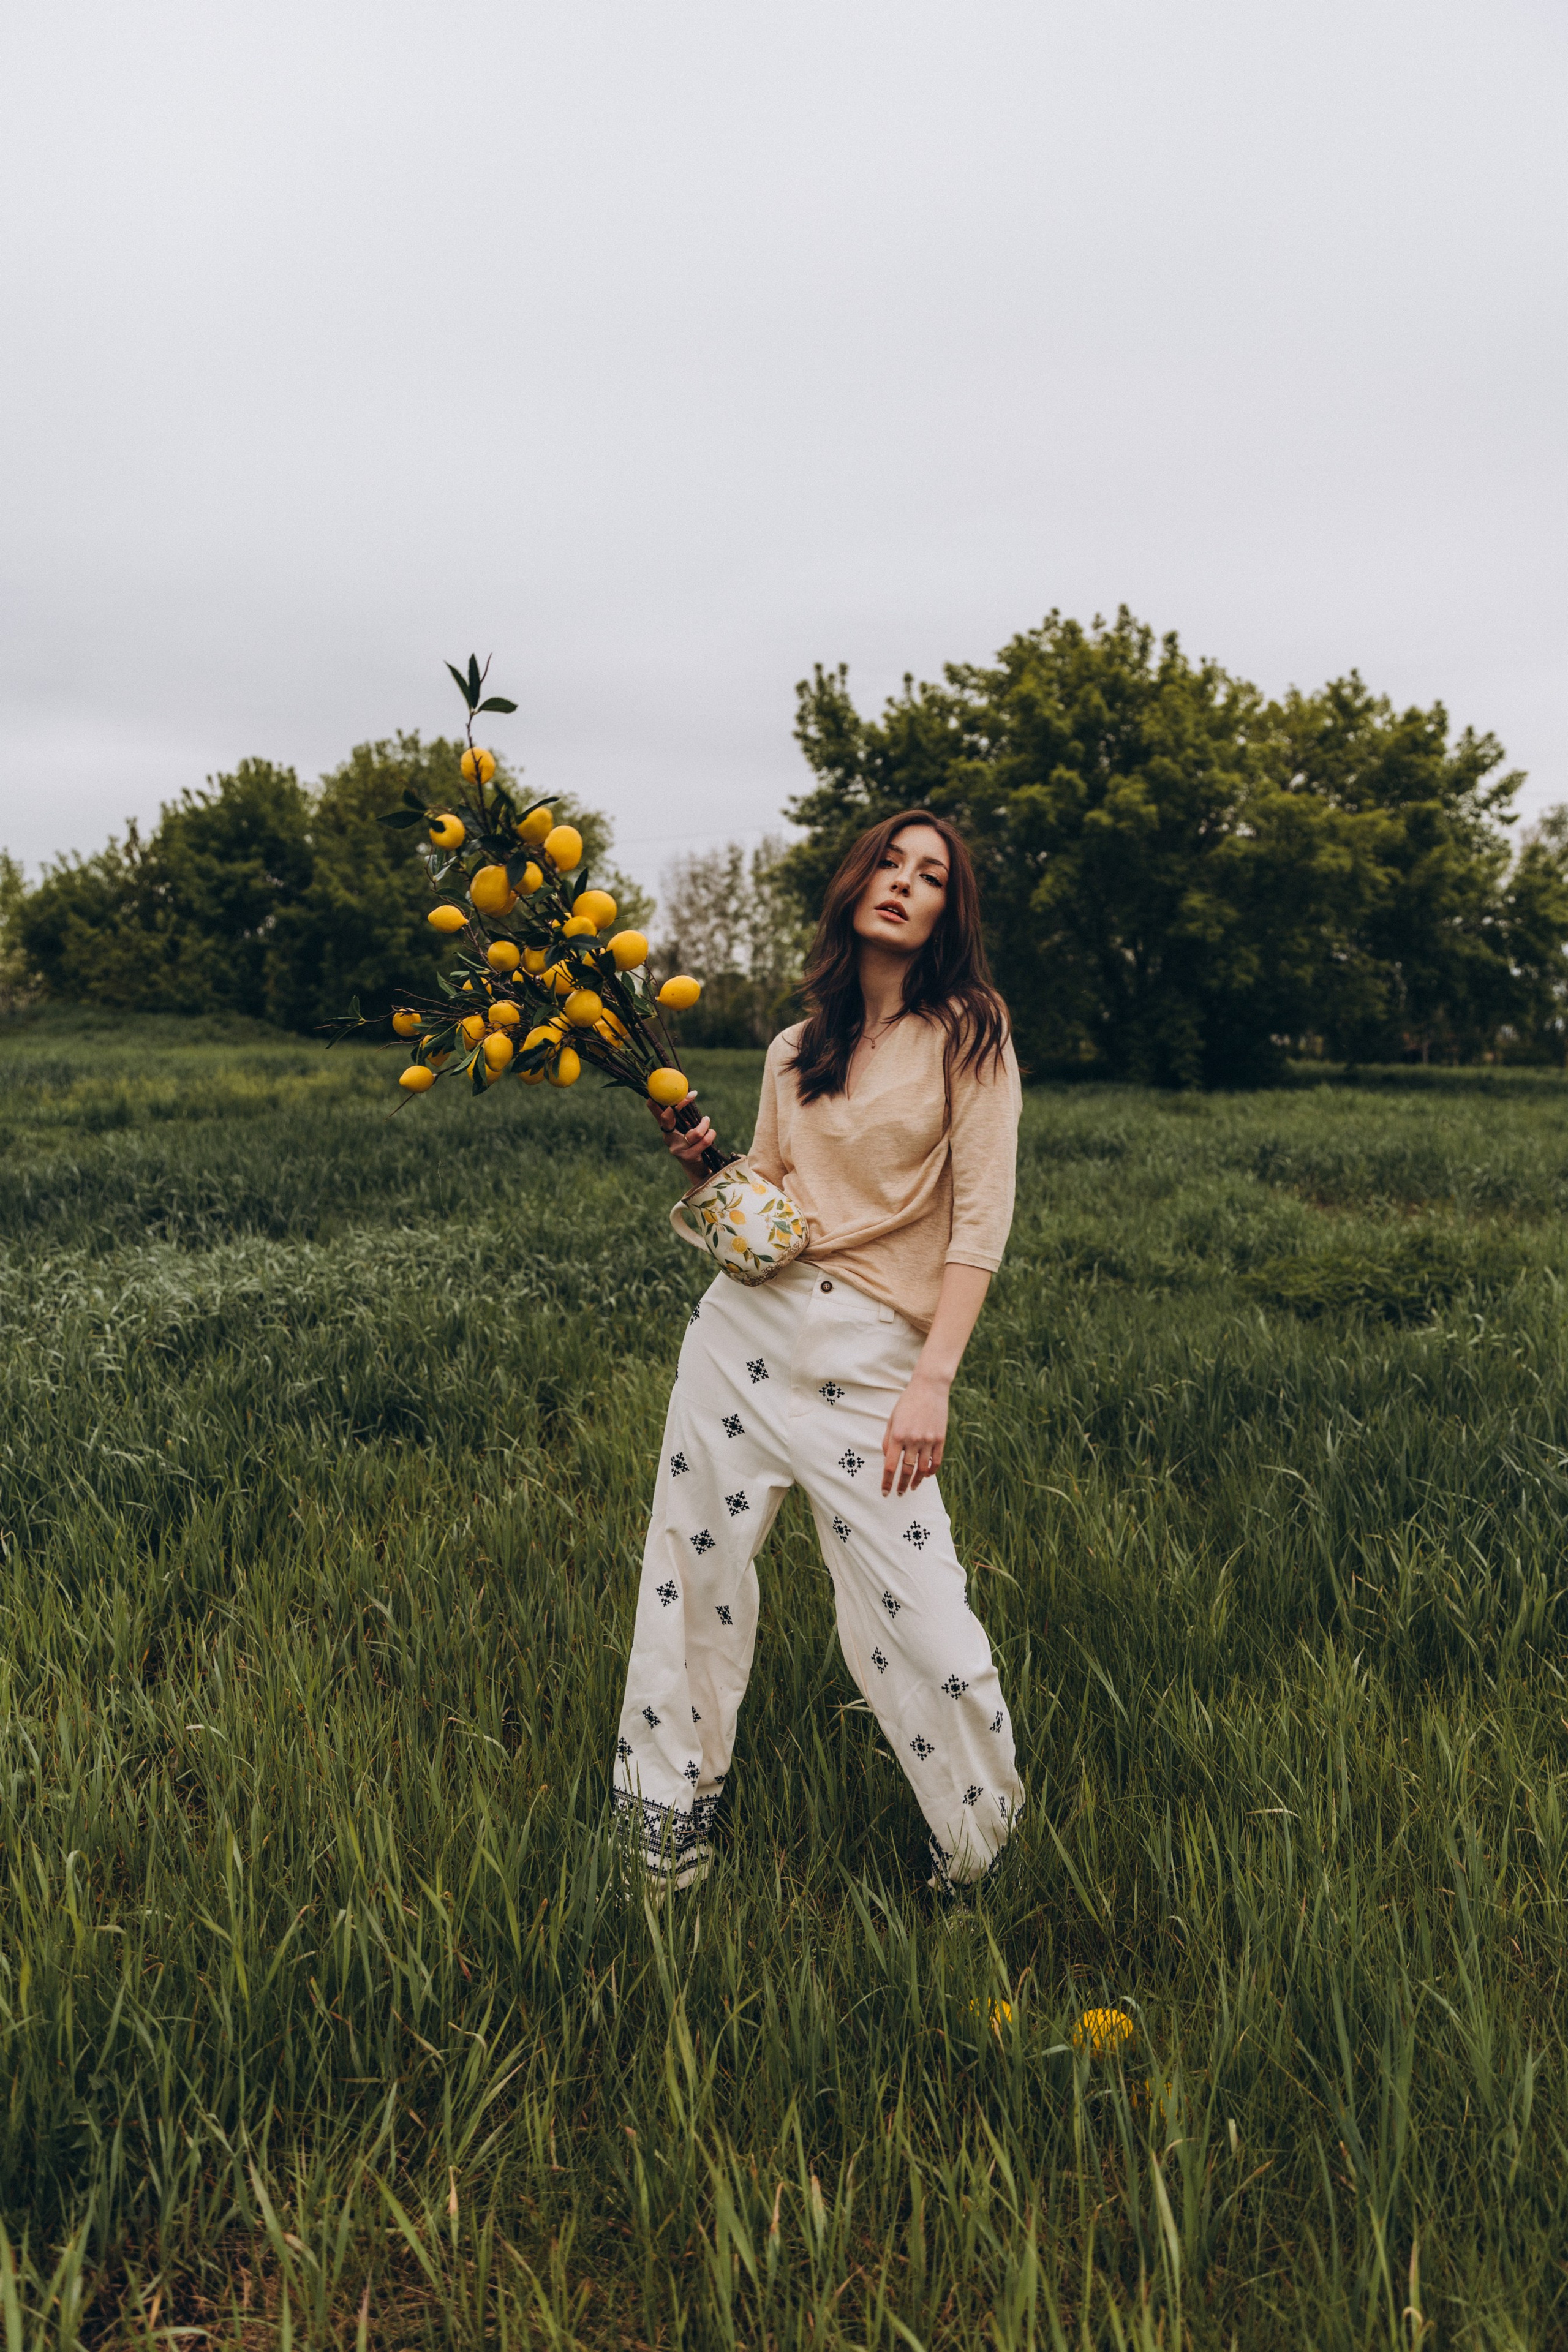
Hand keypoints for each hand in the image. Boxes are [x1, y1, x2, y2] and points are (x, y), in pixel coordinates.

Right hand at [649, 1090, 716, 1177]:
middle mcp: (668, 1138)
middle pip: (667, 1118)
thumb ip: (677, 1113)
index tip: (666, 1087)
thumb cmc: (690, 1142)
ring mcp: (677, 1149)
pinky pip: (704, 1141)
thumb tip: (676, 1092)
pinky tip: (711, 1132)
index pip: (657, 1111)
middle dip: (680, 1104)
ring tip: (707, 1120)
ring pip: (694, 1133)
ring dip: (704, 1124)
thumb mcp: (683, 1126)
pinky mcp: (688, 1157)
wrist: (695, 1167)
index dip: (658, 1099)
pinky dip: (710, 1134)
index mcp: (665, 1128)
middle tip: (691, 1094)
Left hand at [882, 1371, 949, 1494]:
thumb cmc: (907, 1403)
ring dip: (916, 1481)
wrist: (929, 1388)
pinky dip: (931, 1471)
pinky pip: (936, 1461)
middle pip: (906, 1471)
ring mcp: (928, 1440)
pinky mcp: (940, 1439)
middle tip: (899, 1494)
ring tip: (912, 1487)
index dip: (886, 1481)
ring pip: (921, 1469)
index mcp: (897, 1436)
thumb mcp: (892, 1419)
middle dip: (901, 1486)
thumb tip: (887, 1458)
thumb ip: (888, 1440)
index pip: (890, 1466)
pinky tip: (926, 1475)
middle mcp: (912, 1440)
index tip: (885, 1492)